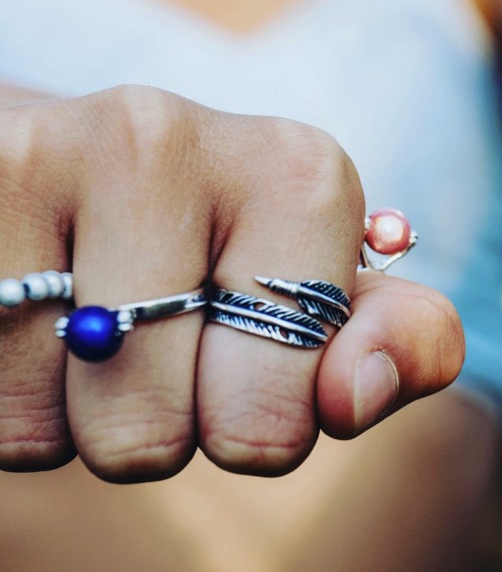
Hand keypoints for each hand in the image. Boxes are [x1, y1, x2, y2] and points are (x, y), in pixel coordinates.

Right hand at [0, 85, 461, 480]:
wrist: (68, 174)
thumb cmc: (217, 256)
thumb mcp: (328, 299)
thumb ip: (393, 348)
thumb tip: (354, 396)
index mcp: (296, 171)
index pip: (278, 417)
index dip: (257, 426)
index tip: (242, 355)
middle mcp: (161, 136)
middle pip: (154, 435)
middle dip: (157, 426)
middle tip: (153, 337)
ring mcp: (31, 153)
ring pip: (50, 428)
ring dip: (71, 412)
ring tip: (82, 311)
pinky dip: (6, 397)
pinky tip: (22, 309)